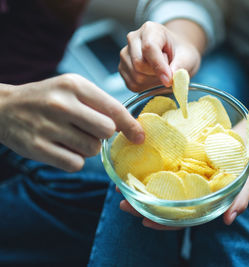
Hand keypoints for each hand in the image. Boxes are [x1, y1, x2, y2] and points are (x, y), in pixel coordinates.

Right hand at [0, 74, 143, 171]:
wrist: (4, 108)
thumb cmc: (48, 98)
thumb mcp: (73, 89)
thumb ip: (101, 104)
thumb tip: (132, 128)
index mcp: (74, 85)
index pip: (114, 109)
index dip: (131, 126)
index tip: (140, 137)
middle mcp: (61, 103)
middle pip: (106, 131)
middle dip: (103, 135)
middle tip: (89, 130)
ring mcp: (47, 126)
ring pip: (92, 149)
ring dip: (88, 147)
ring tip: (71, 136)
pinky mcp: (37, 148)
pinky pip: (76, 164)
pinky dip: (74, 160)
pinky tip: (62, 148)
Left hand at [118, 119, 248, 227]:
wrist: (244, 134)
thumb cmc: (245, 159)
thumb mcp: (245, 179)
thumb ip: (239, 199)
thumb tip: (228, 220)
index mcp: (203, 199)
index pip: (181, 217)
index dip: (164, 222)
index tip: (145, 222)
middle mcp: (190, 189)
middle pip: (164, 204)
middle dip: (143, 206)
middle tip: (123, 204)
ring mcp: (183, 174)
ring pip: (159, 187)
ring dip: (140, 188)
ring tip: (121, 187)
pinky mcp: (179, 158)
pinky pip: (161, 166)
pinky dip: (147, 168)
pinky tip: (133, 165)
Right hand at [119, 21, 201, 91]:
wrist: (174, 55)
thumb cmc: (181, 53)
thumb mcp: (188, 57)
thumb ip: (181, 66)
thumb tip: (171, 78)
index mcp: (150, 29)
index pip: (149, 48)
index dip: (159, 66)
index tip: (169, 80)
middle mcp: (133, 39)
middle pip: (139, 64)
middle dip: (156, 74)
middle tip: (169, 70)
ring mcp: (125, 54)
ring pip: (136, 77)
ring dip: (152, 81)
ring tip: (161, 72)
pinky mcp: (123, 69)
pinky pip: (132, 85)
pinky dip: (146, 87)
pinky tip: (153, 78)